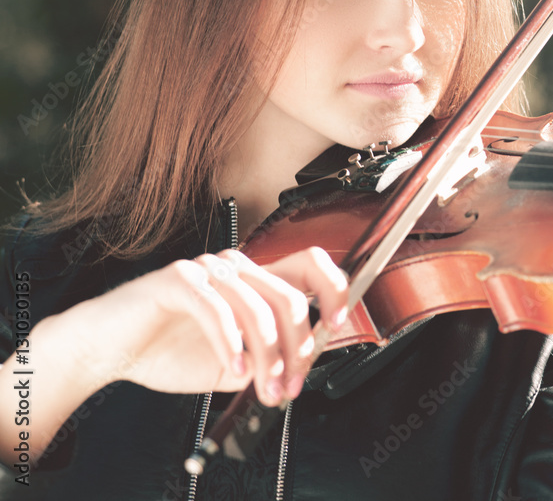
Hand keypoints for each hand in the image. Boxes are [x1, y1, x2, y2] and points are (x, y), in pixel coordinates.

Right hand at [67, 246, 348, 405]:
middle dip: (297, 348)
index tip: (339, 322)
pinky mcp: (179, 279)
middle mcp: (237, 267)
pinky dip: (231, 343)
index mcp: (256, 281)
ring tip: (263, 389)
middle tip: (289, 386)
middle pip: (289, 297)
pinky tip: (233, 368)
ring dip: (267, 356)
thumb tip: (304, 367)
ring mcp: (209, 269)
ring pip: (258, 308)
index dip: (333, 289)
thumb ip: (269, 359)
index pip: (310, 266)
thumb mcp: (235, 364)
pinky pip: (218, 309)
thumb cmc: (169, 352)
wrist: (110, 352)